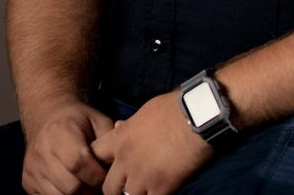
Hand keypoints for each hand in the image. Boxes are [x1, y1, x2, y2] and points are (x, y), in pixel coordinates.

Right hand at [22, 99, 113, 194]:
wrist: (48, 117)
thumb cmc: (78, 120)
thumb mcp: (97, 120)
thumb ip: (109, 139)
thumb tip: (120, 161)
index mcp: (60, 132)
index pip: (77, 163)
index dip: (96, 175)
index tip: (107, 175)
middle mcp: (42, 152)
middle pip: (69, 187)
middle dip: (89, 190)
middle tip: (98, 184)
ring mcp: (32, 170)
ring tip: (87, 185)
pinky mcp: (28, 183)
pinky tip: (73, 186)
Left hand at [92, 91, 214, 194]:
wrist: (198, 116)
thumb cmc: (174, 107)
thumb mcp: (146, 111)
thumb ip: (130, 125)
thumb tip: (119, 127)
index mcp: (121, 138)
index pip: (95, 155)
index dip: (99, 163)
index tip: (108, 167)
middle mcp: (126, 160)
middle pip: (108, 187)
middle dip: (116, 188)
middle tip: (128, 185)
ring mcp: (142, 176)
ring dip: (136, 194)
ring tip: (147, 188)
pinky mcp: (161, 188)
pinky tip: (163, 190)